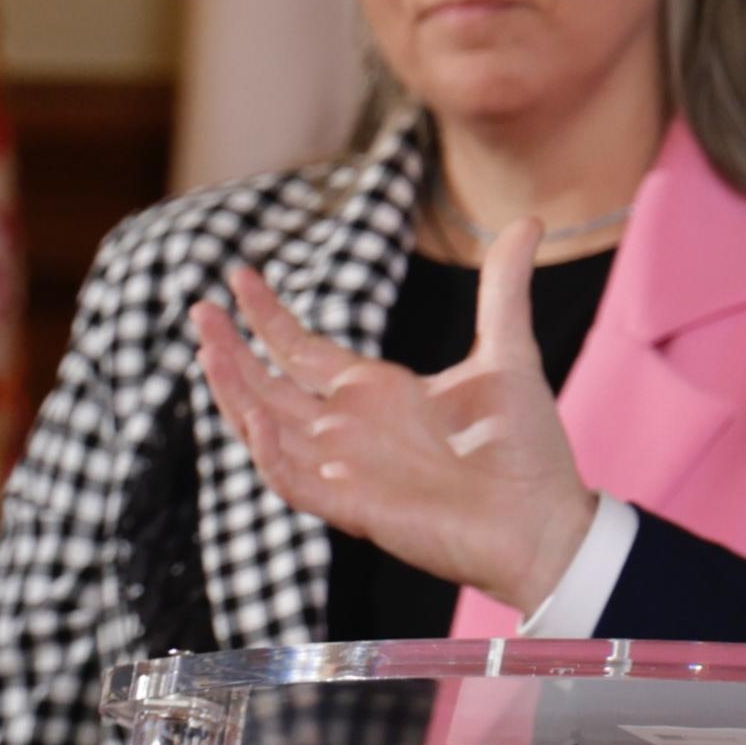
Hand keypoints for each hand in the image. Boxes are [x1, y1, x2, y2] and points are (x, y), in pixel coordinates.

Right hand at [191, 223, 594, 614]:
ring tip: (208, 349)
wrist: (546, 521)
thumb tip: (529, 222)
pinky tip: (253, 415)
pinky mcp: (352, 507)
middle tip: (199, 308)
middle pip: (269, 385)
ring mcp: (346, 469)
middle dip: (232, 349)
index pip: (302, 351)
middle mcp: (351, 430)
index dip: (267, 316)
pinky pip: (291, 480)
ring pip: (266, 428)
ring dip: (234, 391)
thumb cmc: (527, 450)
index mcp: (377, 394)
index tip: (239, 275)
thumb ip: (504, 290)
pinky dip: (268, 451)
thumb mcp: (509, 354)